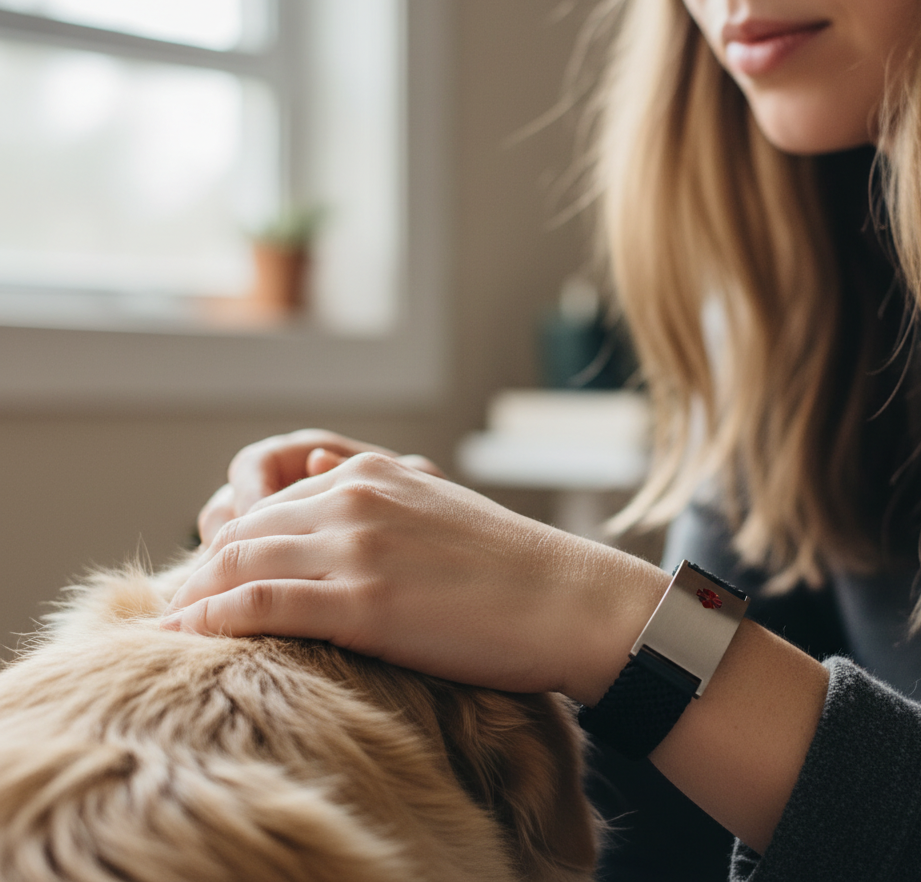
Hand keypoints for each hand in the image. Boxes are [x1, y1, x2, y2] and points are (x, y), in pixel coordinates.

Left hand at [167, 452, 666, 700]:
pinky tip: (188, 633)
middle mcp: (355, 497)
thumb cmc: (511, 563)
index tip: (211, 572)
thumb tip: (315, 465)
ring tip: (174, 622)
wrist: (568, 600)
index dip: (229, 539)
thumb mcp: (436, 500)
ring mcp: (357, 548)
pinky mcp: (363, 603)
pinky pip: (261, 605)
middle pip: (244, 528)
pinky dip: (212, 619)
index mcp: (372, 470)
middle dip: (203, 566)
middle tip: (181, 602)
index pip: (268, 499)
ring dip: (196, 593)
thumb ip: (374, 483)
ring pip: (240, 562)